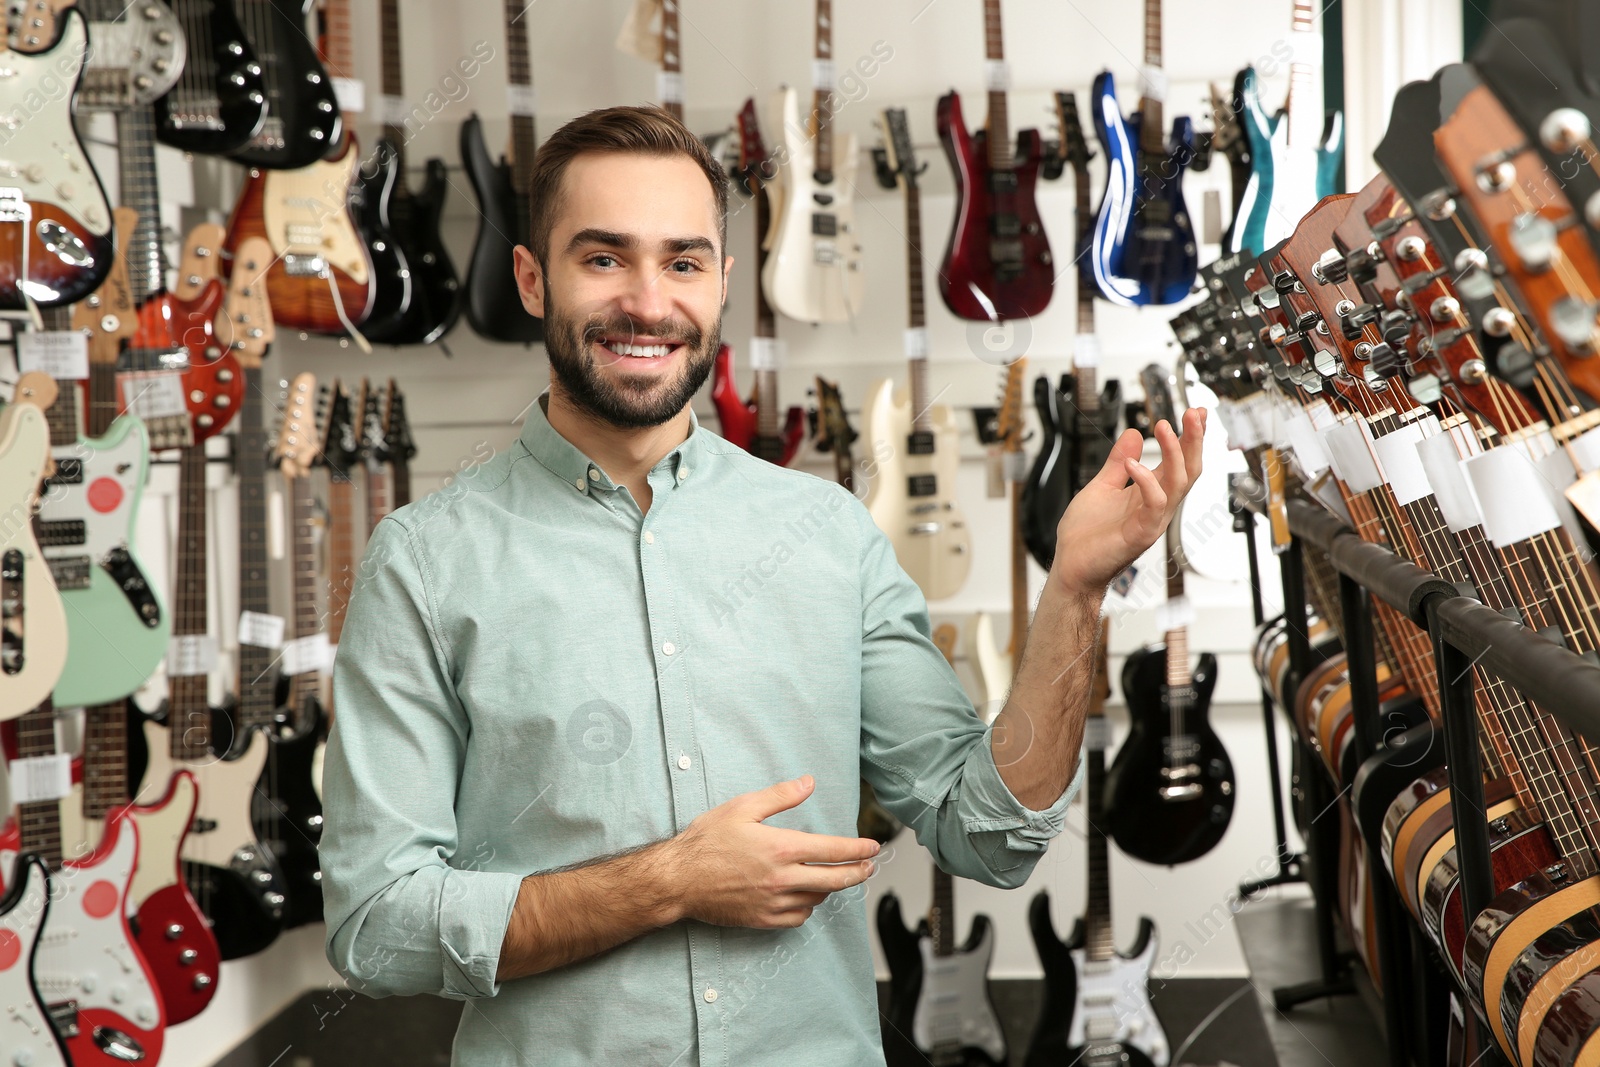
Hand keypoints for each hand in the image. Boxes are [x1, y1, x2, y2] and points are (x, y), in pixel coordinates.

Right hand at [664, 775, 879, 928]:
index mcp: (781, 848)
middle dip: (858, 873)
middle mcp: (783, 879)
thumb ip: (780, 796)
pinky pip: (799, 917)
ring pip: (818, 899)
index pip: (833, 850)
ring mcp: (774, 902)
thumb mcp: (743, 807)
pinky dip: (808, 907)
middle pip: (835, 880)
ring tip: (834, 877)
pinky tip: (806, 896)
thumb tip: (809, 783)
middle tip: (868, 867)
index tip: (872, 848)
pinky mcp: (763, 919)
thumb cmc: (706, 841)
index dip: (858, 849)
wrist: (679, 879)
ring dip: (831, 888)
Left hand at [1050, 408, 1205, 596]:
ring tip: (1164, 427)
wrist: (1071, 567)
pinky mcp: (1141, 533)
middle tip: (1194, 413)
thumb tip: (1132, 434)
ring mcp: (1152, 520)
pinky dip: (1146, 481)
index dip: (1190, 438)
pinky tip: (1133, 464)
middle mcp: (1157, 506)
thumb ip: (1118, 462)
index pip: (1179, 462)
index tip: (1197, 413)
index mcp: (1150, 493)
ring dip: (1175, 453)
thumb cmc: (1086, 535)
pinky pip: (1154, 504)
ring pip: (1178, 483)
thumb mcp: (1101, 486)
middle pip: (1189, 469)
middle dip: (1194, 440)